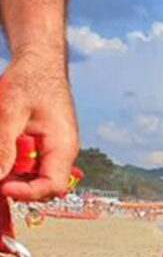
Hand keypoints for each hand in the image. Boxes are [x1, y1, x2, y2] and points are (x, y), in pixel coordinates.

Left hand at [0, 52, 78, 199]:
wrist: (39, 64)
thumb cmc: (29, 81)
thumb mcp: (9, 111)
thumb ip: (4, 146)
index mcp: (62, 146)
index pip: (52, 186)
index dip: (26, 192)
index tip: (1, 187)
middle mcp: (61, 153)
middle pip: (41, 186)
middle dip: (16, 183)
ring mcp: (52, 150)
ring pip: (32, 176)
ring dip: (12, 170)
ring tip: (3, 142)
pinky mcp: (42, 146)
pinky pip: (28, 164)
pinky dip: (11, 160)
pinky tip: (5, 143)